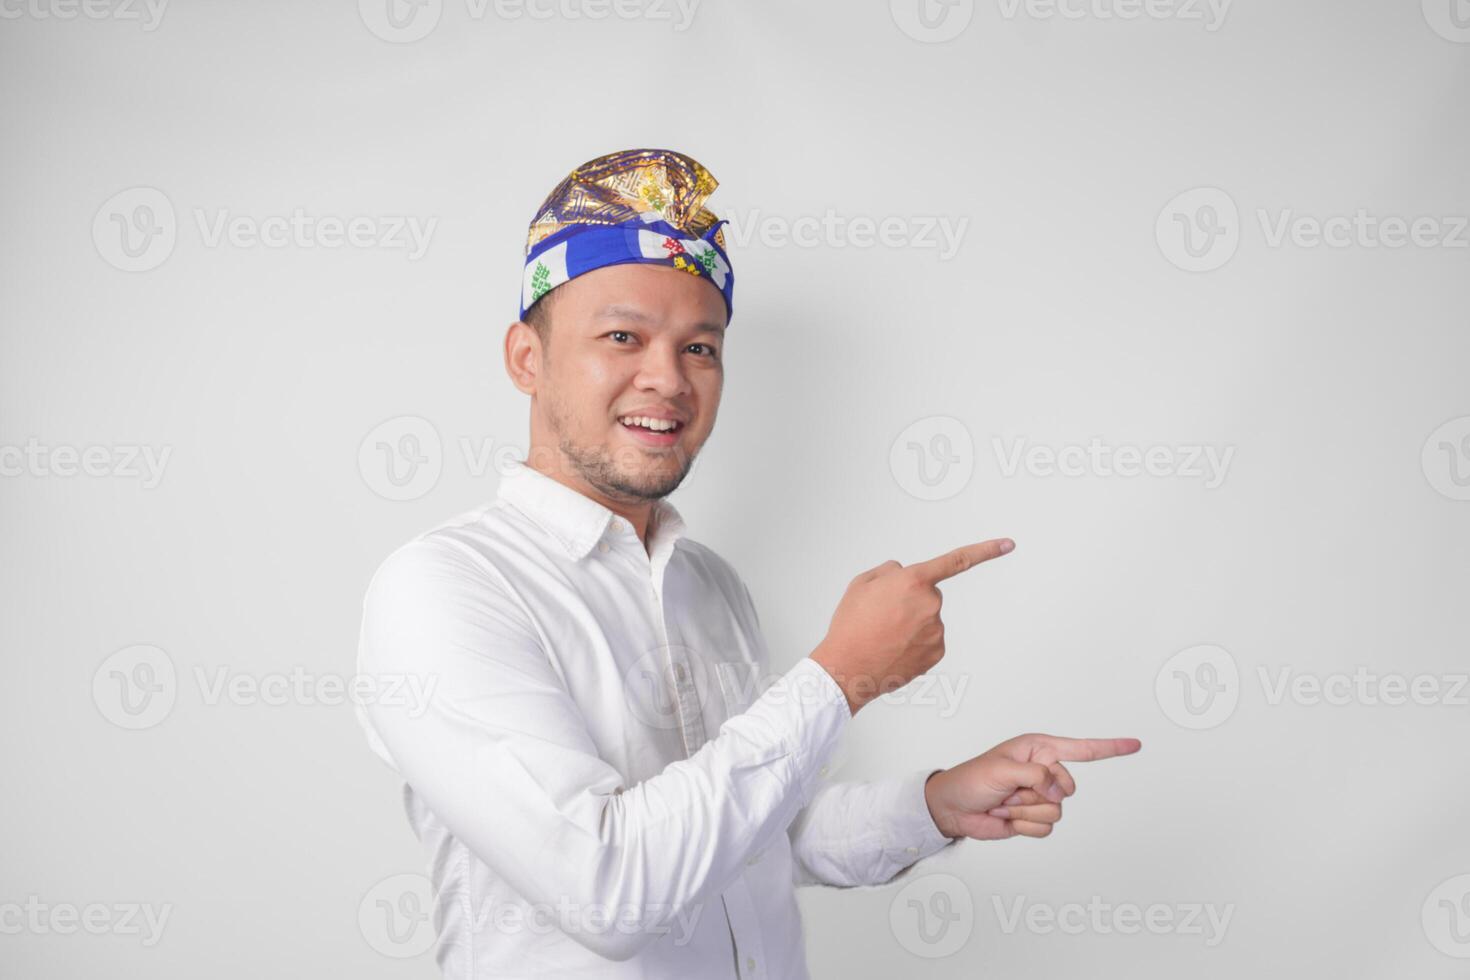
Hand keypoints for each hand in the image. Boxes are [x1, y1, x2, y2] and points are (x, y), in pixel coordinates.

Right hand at [810, 538, 1014, 715]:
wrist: (847, 668)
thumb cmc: (851, 626)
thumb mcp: (862, 584)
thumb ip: (889, 571)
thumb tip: (903, 574)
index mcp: (913, 581)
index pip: (957, 561)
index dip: (986, 551)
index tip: (1008, 544)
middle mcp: (930, 604)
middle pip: (928, 594)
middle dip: (910, 600)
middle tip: (883, 615)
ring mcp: (936, 630)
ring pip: (927, 618)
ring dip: (910, 623)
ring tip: (883, 634)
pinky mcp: (937, 651)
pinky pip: (929, 639)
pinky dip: (914, 642)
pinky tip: (894, 647)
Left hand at [923, 733, 1140, 840]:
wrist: (955, 808)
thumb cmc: (972, 779)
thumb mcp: (1002, 769)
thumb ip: (1035, 775)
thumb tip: (1057, 789)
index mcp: (1038, 749)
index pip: (1081, 749)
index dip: (1110, 748)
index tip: (1135, 745)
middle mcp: (1044, 771)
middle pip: (1067, 788)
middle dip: (1038, 792)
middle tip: (1012, 789)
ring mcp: (1040, 796)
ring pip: (1057, 811)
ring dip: (1026, 810)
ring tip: (1005, 802)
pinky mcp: (1034, 818)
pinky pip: (1046, 828)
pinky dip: (1024, 825)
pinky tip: (1007, 817)